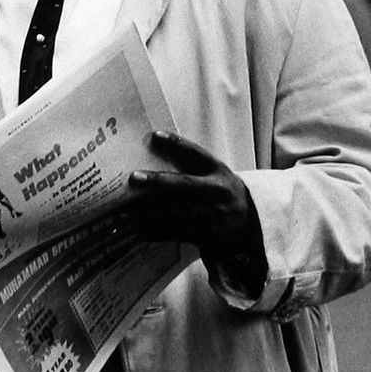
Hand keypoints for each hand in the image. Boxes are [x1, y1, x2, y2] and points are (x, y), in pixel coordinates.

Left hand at [129, 132, 252, 254]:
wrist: (247, 227)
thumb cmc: (221, 194)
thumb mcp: (214, 174)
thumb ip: (189, 163)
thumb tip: (151, 147)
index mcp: (218, 172)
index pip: (196, 154)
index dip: (176, 143)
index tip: (154, 135)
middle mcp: (217, 192)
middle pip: (185, 185)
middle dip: (158, 181)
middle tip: (133, 178)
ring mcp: (213, 215)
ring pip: (176, 213)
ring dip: (147, 213)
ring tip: (123, 213)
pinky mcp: (206, 236)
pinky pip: (176, 233)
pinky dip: (154, 232)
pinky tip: (136, 229)